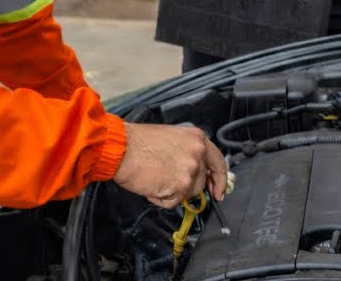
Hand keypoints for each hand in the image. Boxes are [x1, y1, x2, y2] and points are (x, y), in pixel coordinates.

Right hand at [112, 123, 228, 208]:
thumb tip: (195, 171)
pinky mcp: (179, 187)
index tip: (218, 191)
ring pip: (188, 194)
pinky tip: (151, 184)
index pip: (218, 162)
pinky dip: (161, 199)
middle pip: (201, 182)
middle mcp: (197, 154)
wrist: (121, 148)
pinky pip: (173, 202)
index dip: (219, 179)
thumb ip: (188, 152)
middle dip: (187, 186)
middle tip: (168, 181)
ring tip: (155, 177)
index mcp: (197, 139)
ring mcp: (190, 171)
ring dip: (173, 191)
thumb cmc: (138, 142)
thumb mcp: (172, 138)